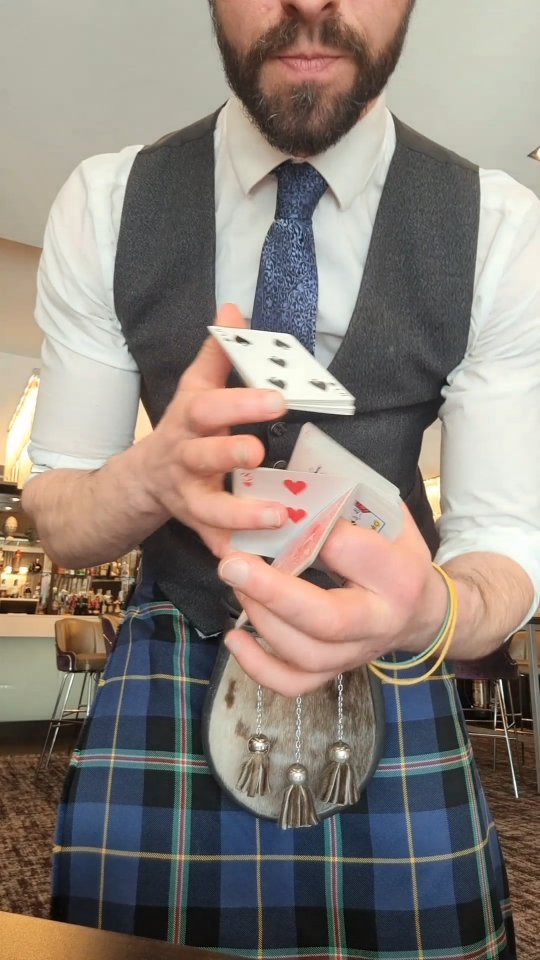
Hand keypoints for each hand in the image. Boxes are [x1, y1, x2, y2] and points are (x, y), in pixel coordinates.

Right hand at [140, 304, 289, 556]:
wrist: (141, 480)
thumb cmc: (183, 429)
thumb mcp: (194, 389)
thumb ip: (217, 354)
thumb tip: (233, 308)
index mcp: (190, 421)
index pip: (210, 406)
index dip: (240, 402)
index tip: (277, 396)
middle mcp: (185, 460)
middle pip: (202, 456)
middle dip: (227, 453)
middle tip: (258, 451)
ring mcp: (188, 497)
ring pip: (209, 508)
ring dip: (239, 514)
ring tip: (276, 515)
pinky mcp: (196, 526)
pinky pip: (213, 544)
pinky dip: (232, 554)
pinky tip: (255, 563)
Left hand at [218, 509, 447, 695]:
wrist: (422, 611)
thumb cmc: (396, 556)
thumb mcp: (389, 520)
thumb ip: (352, 506)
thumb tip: (296, 496)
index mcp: (398, 575)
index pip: (354, 553)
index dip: (315, 532)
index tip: (286, 513)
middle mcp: (379, 622)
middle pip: (326, 619)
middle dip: (272, 591)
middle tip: (232, 562)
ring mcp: (356, 653)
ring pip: (305, 654)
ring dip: (261, 618)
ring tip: (236, 583)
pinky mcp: (336, 671)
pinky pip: (295, 684)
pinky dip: (259, 668)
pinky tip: (234, 639)